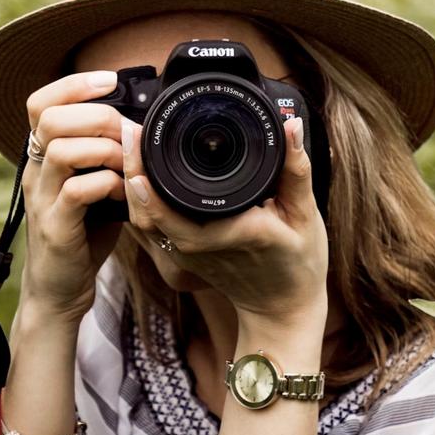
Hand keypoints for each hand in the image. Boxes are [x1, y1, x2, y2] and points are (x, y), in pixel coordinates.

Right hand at [19, 69, 132, 322]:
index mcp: (42, 157)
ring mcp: (41, 200)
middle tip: (127, 132)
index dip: (73, 84)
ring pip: (61, 150)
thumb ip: (108, 158)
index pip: (39, 103)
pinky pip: (75, 191)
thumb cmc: (82, 235)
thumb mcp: (94, 187)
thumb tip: (142, 128)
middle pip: (50, 118)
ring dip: (104, 150)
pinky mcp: (54, 227)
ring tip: (126, 164)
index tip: (109, 79)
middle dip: (97, 115)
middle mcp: (35, 173)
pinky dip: (106, 184)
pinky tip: (122, 193)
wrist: (59, 290)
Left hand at [121, 116, 328, 325]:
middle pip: (148, 213)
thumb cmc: (299, 263)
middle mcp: (202, 248)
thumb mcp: (306, 215)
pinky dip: (140, 200)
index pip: (178, 214)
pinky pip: (151, 228)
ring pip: (144, 221)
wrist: (282, 308)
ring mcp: (187, 256)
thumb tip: (290, 126)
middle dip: (132, 170)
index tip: (141, 145)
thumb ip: (296, 170)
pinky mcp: (182, 257)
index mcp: (233, 234)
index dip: (151, 186)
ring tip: (130, 143)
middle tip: (129, 131)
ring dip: (131, 184)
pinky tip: (139, 171)